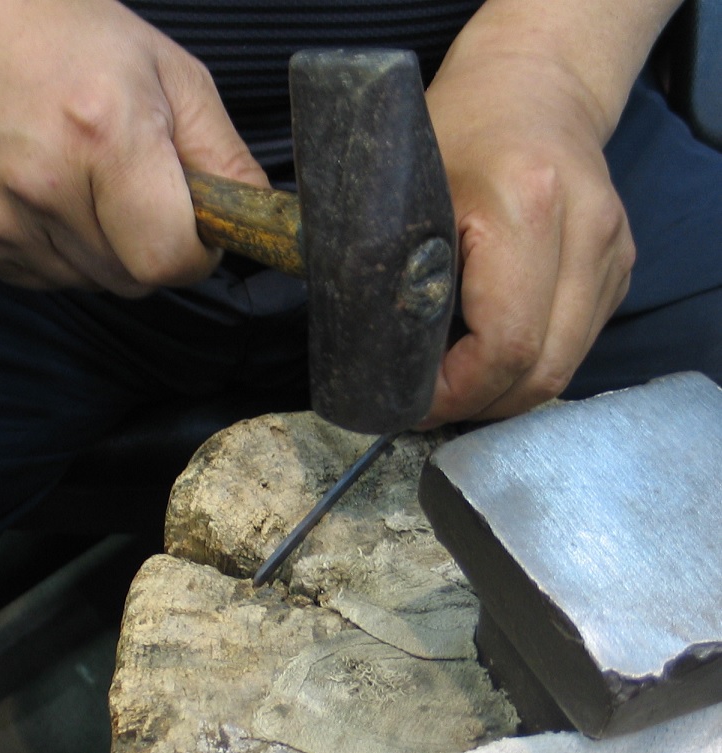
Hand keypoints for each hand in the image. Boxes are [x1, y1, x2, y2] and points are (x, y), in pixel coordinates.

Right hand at [0, 0, 265, 295]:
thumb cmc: (78, 42)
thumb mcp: (177, 80)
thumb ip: (228, 160)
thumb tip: (258, 221)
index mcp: (103, 135)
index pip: (167, 260)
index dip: (194, 253)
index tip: (193, 226)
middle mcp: (43, 182)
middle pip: (135, 279)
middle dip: (154, 248)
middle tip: (138, 189)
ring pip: (97, 283)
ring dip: (111, 250)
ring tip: (90, 182)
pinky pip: (54, 279)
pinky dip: (69, 250)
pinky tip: (56, 195)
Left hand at [421, 47, 635, 424]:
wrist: (534, 86)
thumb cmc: (458, 129)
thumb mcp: (408, 194)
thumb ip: (402, 275)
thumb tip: (391, 361)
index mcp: (530, 207)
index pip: (505, 343)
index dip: (457, 391)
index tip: (412, 399)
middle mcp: (588, 234)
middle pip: (543, 370)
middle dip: (480, 405)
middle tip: (428, 406)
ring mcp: (614, 254)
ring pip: (564, 367)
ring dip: (505, 394)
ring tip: (455, 389)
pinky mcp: (619, 269)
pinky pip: (575, 346)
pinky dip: (529, 366)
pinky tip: (490, 360)